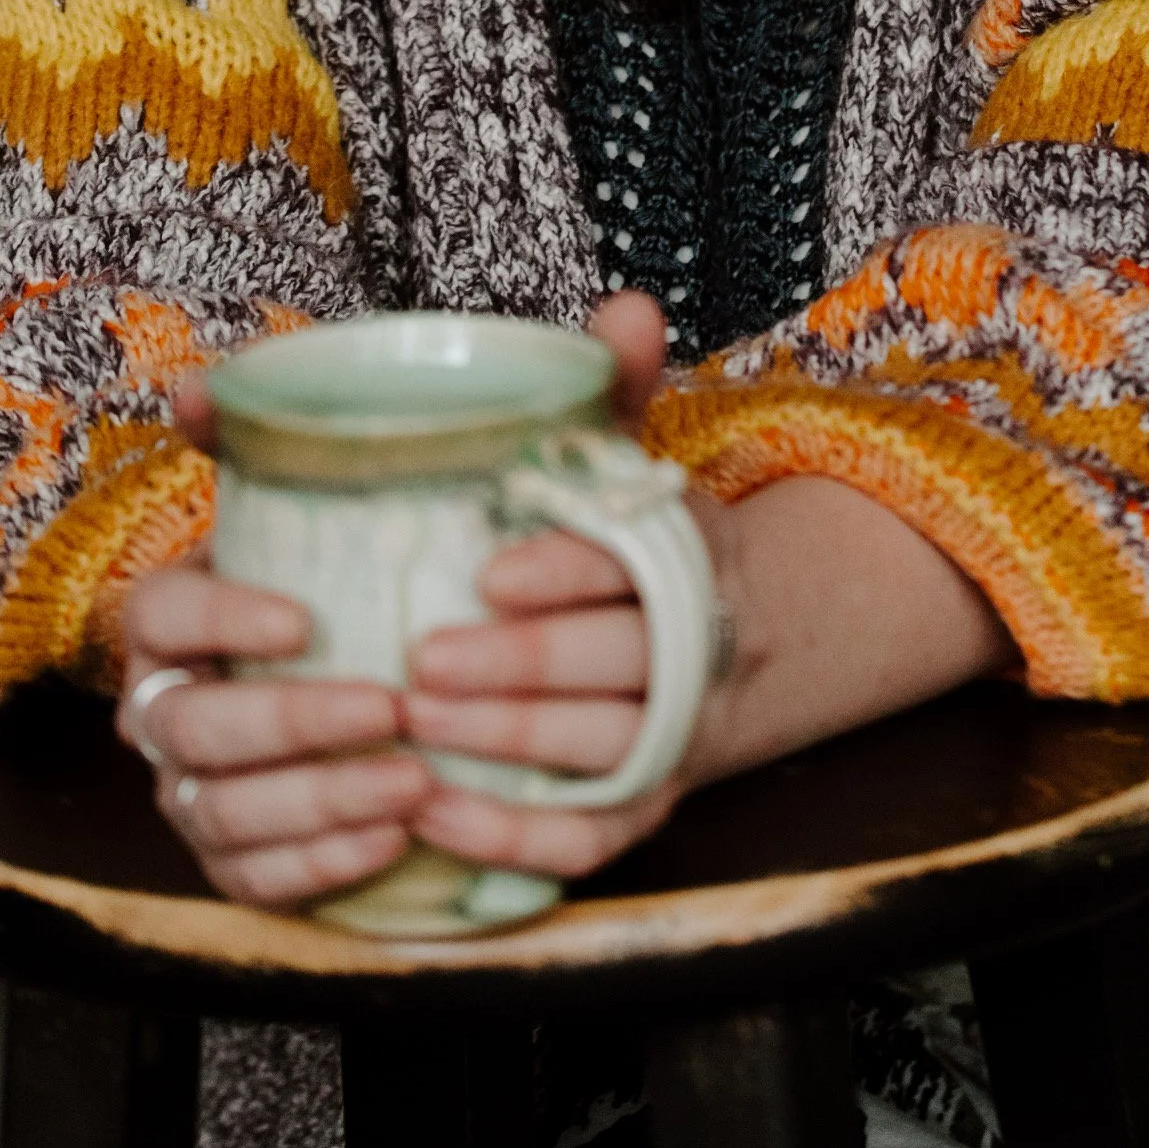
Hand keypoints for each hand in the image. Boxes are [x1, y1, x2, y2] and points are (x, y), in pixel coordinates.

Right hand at [117, 290, 673, 903]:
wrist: (454, 679)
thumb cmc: (440, 563)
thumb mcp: (495, 480)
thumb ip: (556, 399)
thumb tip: (631, 311)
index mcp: (203, 601)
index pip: (160, 610)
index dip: (218, 618)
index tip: (308, 617)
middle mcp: (186, 696)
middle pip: (189, 723)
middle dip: (287, 721)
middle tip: (389, 708)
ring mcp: (206, 785)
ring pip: (221, 809)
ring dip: (314, 800)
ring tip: (411, 780)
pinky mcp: (244, 859)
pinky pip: (255, 878)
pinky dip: (319, 863)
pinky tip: (395, 833)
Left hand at [400, 287, 688, 881]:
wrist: (731, 645)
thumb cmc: (636, 541)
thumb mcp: (631, 458)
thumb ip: (611, 387)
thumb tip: (623, 306)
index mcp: (685, 556)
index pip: (631, 562)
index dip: (565, 570)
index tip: (488, 572)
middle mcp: (689, 650)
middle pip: (616, 666)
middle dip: (518, 669)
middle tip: (418, 664)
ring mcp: (671, 738)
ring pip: (602, 753)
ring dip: (508, 747)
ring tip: (417, 727)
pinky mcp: (642, 810)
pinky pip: (589, 842)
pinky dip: (517, 840)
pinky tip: (439, 816)